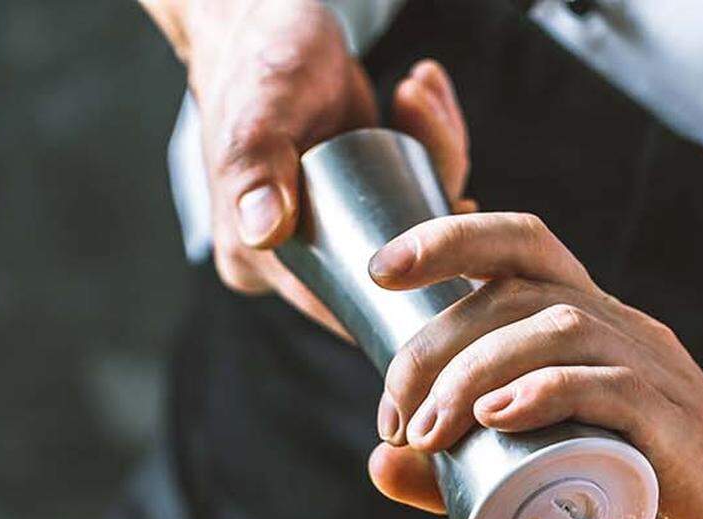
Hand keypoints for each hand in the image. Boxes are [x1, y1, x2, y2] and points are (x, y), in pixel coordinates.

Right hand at [140, 0, 470, 334]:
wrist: (263, 19)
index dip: (404, 291)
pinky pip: (413, 192)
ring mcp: (331, 227)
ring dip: (436, 158)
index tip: (449, 236)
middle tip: (432, 134)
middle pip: (389, 266)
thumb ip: (256, 170)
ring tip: (416, 94)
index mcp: (258, 260)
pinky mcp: (360, 195)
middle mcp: (295, 256)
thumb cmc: (254, 63)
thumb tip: (263, 232)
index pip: (339, 305)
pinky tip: (423, 92)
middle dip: (432, 208)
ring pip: (410, 226)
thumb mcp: (258, 115)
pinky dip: (431, 144)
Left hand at [364, 213, 702, 518]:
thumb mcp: (552, 480)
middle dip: (435, 341)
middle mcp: (626, 332)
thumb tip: (378, 462)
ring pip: (558, 327)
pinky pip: (612, 386)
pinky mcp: (679, 431)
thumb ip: (464, 473)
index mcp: (595, 328)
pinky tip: (496, 417)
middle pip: (522, 286)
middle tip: (395, 419)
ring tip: (429, 431)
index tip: (380, 273)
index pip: (524, 245)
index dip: (449, 237)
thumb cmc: (658, 504)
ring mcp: (658, 375)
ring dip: (473, 370)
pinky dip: (546, 392)